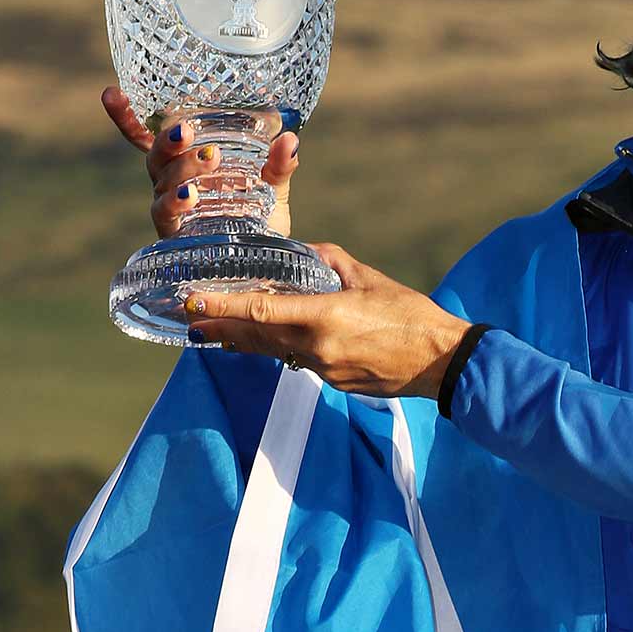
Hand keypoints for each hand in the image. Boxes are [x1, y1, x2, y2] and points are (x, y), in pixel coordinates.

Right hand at [102, 85, 300, 236]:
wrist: (264, 264)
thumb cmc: (259, 218)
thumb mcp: (272, 186)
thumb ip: (279, 165)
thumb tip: (290, 140)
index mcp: (187, 162)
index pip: (152, 135)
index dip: (128, 116)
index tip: (111, 93)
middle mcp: (171, 181)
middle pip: (156, 154)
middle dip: (168, 141)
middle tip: (188, 132)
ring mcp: (171, 207)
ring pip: (162, 180)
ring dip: (182, 167)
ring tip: (210, 159)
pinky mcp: (175, 233)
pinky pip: (165, 213)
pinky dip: (175, 203)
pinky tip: (189, 196)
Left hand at [181, 243, 472, 399]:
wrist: (440, 362)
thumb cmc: (411, 316)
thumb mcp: (371, 279)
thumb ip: (334, 262)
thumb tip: (308, 249)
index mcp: (325, 317)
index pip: (262, 310)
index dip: (225, 306)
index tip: (195, 302)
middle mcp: (317, 348)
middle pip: (258, 336)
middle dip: (222, 326)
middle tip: (191, 319)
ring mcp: (324, 370)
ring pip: (275, 351)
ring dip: (246, 340)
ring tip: (218, 332)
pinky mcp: (333, 382)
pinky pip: (298, 361)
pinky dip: (280, 348)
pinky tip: (271, 341)